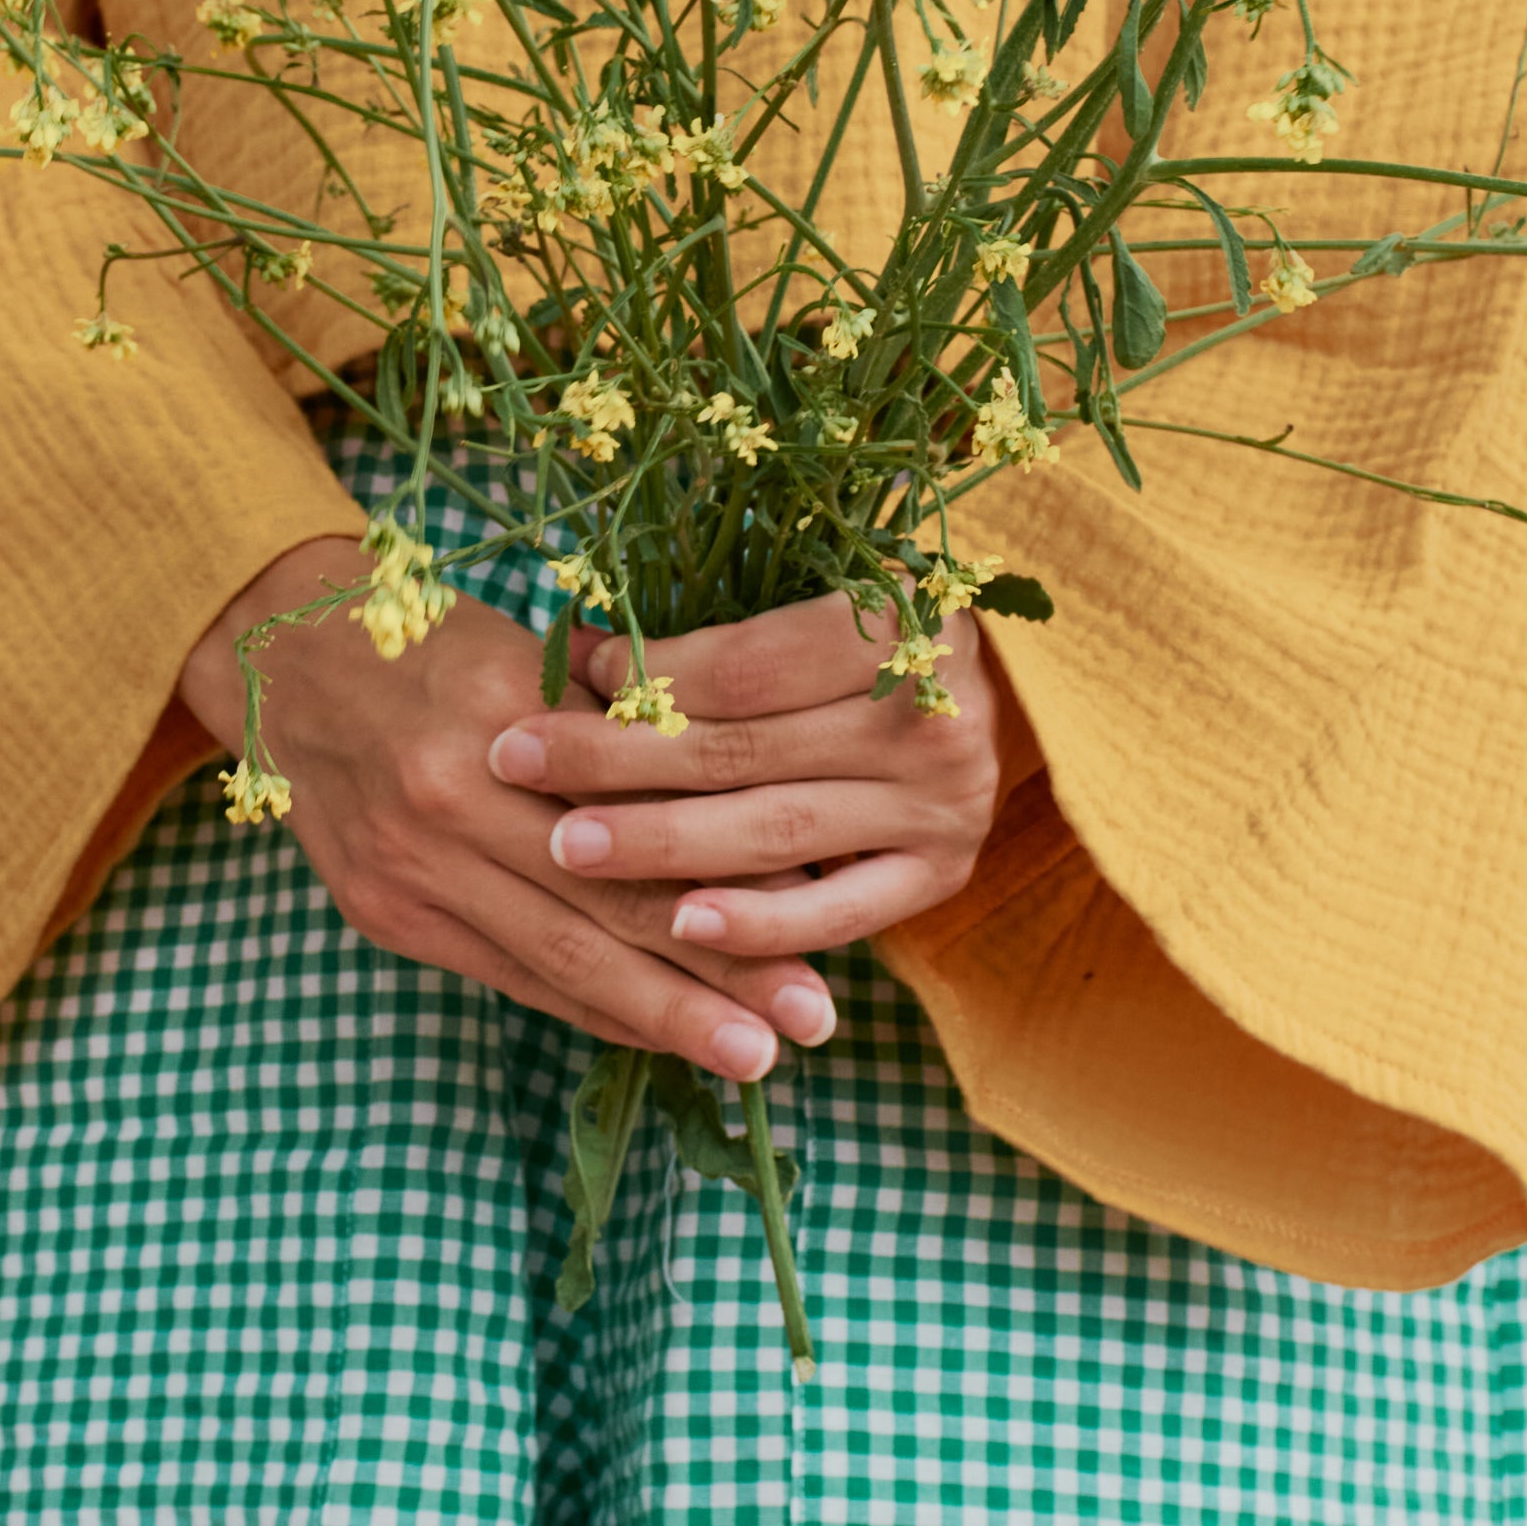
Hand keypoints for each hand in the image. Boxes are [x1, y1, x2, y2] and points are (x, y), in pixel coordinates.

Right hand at [178, 537, 839, 1086]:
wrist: (284, 666)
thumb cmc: (436, 646)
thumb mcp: (533, 656)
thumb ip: (626, 728)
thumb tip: (755, 798)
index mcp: (499, 727)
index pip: (640, 829)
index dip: (733, 886)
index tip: (823, 924)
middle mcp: (449, 810)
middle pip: (607, 913)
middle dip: (719, 977)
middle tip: (812, 1024)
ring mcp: (412, 874)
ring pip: (560, 965)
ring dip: (664, 1018)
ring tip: (752, 1058)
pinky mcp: (388, 918)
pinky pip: (511, 980)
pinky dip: (591, 1012)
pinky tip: (657, 1035)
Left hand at [482, 591, 1012, 976]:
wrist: (1012, 685)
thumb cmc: (880, 628)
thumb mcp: (816, 598)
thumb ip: (718, 634)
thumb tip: (578, 655)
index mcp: (904, 627)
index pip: (746, 667)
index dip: (648, 675)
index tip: (566, 673)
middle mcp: (933, 721)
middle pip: (743, 750)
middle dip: (616, 761)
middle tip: (514, 760)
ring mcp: (943, 806)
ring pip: (775, 833)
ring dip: (660, 845)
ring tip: (566, 847)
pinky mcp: (941, 874)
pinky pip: (838, 914)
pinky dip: (758, 926)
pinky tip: (679, 925)